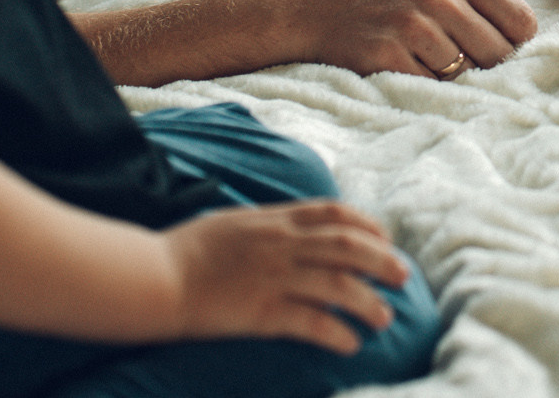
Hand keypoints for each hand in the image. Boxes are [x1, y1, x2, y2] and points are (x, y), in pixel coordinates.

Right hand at [163, 200, 408, 354]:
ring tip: (386, 319)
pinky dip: (336, 333)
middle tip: (404, 277)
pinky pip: (310, 322)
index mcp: (275, 220)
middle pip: (348, 247)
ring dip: (368, 302)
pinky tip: (350, 344)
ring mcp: (273, 278)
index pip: (335, 213)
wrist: (154, 277)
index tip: (385, 239)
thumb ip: (267, 224)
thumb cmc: (185, 251)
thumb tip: (290, 227)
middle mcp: (281, 245)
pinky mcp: (262, 312)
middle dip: (382, 260)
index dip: (368, 226)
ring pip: (338, 286)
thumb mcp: (233, 222)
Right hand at [282, 0, 536, 76]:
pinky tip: (403, 70)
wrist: (314, 7)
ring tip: (423, 61)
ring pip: (466, 75)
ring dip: (451, 79)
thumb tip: (525, 45)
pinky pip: (430, 89)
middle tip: (458, 65)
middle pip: (499, 55)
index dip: (516, 45)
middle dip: (486, 68)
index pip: (522, 22)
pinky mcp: (387, 57)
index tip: (497, 53)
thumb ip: (478, 3)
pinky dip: (423, 88)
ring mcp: (413, 27)